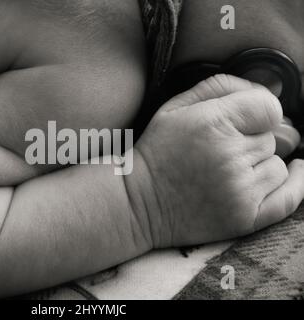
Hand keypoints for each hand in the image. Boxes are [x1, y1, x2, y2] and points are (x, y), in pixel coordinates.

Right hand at [135, 74, 303, 247]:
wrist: (138, 203)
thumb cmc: (158, 152)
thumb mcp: (175, 107)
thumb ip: (222, 87)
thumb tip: (271, 87)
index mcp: (212, 123)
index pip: (270, 108)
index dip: (258, 113)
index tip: (244, 121)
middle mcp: (230, 157)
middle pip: (273, 138)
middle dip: (252, 140)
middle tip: (221, 151)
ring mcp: (239, 191)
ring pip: (279, 165)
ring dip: (260, 164)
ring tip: (227, 171)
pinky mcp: (245, 218)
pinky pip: (290, 197)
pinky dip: (294, 183)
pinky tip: (293, 172)